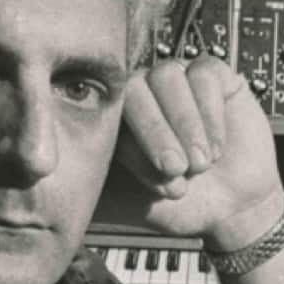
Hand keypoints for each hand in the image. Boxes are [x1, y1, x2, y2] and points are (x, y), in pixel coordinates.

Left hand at [100, 55, 283, 249]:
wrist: (231, 208)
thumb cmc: (176, 206)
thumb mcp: (126, 206)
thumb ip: (88, 192)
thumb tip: (52, 187)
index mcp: (113, 118)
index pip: (107, 113)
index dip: (134, 149)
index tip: (161, 186)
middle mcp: (141, 92)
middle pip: (134, 88)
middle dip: (156, 132)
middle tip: (176, 169)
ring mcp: (176, 79)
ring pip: (168, 75)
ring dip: (186, 123)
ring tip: (201, 164)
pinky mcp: (212, 74)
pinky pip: (205, 74)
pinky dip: (211, 113)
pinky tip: (216, 147)